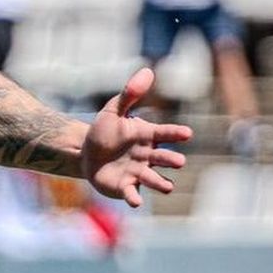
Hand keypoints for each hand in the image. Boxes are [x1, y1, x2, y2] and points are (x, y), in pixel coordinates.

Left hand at [81, 68, 191, 206]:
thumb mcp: (113, 111)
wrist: (85, 153)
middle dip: (170, 160)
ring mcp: (138, 173)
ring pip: (152, 178)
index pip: (164, 133)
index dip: (175, 134)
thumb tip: (147, 70)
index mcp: (146, 136)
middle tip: (179, 162)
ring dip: (160, 182)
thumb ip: (129, 94)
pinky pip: (132, 193)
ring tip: (167, 186)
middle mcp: (146, 156)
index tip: (187, 134)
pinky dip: (134, 198)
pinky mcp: (125, 187)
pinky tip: (135, 202)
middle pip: (162, 158)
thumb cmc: (104, 131)